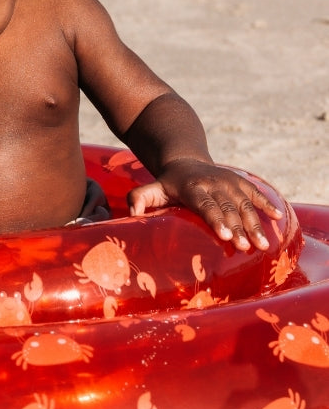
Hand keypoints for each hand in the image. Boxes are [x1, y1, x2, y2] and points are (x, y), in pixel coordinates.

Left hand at [128, 158, 283, 251]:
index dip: (215, 219)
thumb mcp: (150, 190)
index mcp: (192, 188)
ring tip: (262, 244)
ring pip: (244, 203)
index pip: (205, 205)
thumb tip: (132, 215)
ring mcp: (229, 182)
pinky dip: (266, 204)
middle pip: (227, 208)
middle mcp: (213, 183)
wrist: (185, 162)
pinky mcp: (240, 182)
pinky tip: (276, 218)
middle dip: (237, 228)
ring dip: (254, 224)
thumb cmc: (166, 185)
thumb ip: (138, 200)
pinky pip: (255, 193)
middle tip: (245, 247)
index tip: (225, 235)